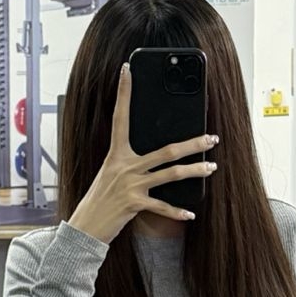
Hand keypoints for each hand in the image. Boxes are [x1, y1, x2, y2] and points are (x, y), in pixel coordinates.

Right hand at [66, 62, 218, 244]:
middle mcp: (125, 166)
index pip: (120, 116)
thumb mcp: (111, 174)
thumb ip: (131, 163)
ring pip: (171, 174)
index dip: (123, 92)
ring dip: (194, 171)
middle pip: (166, 150)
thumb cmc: (100, 199)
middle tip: (211, 138)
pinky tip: (191, 213)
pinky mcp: (134, 204)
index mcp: (117, 154)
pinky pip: (162, 206)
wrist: (84, 227)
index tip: (126, 70)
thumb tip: (156, 158)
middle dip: (192, 143)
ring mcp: (131, 184)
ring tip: (211, 167)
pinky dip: (177, 211)